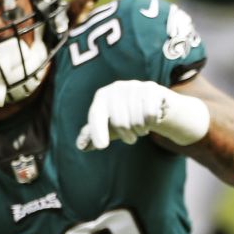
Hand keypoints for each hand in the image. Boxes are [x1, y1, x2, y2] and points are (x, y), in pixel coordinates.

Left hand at [76, 80, 209, 150]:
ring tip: (141, 127)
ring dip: (141, 131)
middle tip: (131, 137)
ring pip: (137, 121)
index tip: (102, 146)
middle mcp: (116, 88)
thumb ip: (93, 135)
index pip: (96, 115)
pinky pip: (150, 115)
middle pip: (120, 123)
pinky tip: (151, 119)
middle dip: (128, 136)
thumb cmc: (126, 115)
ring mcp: (134, 87)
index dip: (98, 132)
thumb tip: (81, 145)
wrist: (152, 101)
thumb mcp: (109, 124)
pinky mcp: (150, 89)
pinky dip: (152, 123)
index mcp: (102, 96)